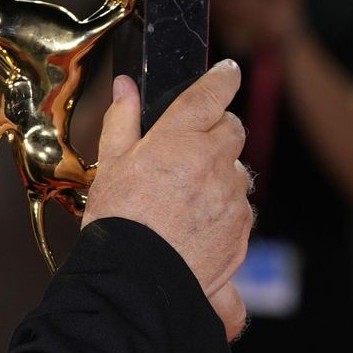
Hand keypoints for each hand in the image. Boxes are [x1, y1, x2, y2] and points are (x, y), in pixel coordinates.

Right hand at [83, 65, 251, 339]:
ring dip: (219, 175)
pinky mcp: (242, 230)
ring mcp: (232, 198)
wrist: (138, 280)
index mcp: (180, 138)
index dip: (222, 78)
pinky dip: (223, 211)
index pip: (211, 93)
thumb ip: (122, 120)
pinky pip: (240, 209)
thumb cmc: (119, 222)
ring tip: (184, 198)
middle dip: (216, 132)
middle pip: (232, 130)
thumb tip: (126, 87)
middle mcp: (214, 163)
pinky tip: (194, 225)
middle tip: (187, 150)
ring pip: (236, 172)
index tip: (226, 72)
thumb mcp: (110, 164)